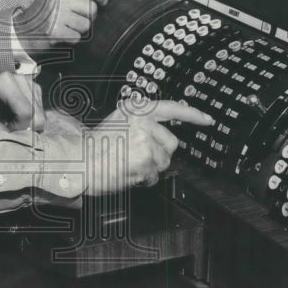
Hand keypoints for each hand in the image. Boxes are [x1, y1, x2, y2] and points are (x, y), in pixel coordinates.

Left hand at [0, 70, 43, 132]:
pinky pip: (40, 106)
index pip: (27, 112)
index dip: (19, 127)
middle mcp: (20, 78)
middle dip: (26, 125)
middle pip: (38, 113)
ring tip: (10, 120)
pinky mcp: (31, 84)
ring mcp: (27, 80)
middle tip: (9, 126)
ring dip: (29, 120)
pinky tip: (17, 115)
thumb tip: (13, 139)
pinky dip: (31, 114)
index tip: (6, 128)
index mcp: (6, 82)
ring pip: (41, 111)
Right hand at [14, 0, 115, 51]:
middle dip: (88, 17)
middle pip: (91, 9)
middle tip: (75, 18)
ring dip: (79, 29)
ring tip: (66, 26)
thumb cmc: (43, 12)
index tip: (103, 0)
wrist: (21, 30)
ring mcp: (56, 14)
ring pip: (86, 25)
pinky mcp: (54, 31)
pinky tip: (61, 34)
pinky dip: (72, 38)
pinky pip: (77, 37)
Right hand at [83, 100, 213, 195]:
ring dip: (150, 168)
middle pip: (171, 143)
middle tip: (136, 155)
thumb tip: (164, 133)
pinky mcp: (146, 158)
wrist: (80, 162)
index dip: (192, 114)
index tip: (207, 120)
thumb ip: (141, 122)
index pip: (171, 108)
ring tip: (128, 163)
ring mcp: (145, 139)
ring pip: (164, 161)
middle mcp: (142, 120)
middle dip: (159, 153)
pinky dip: (144, 179)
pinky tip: (128, 172)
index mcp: (135, 109)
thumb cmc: (95, 147)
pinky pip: (155, 175)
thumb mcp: (118, 122)